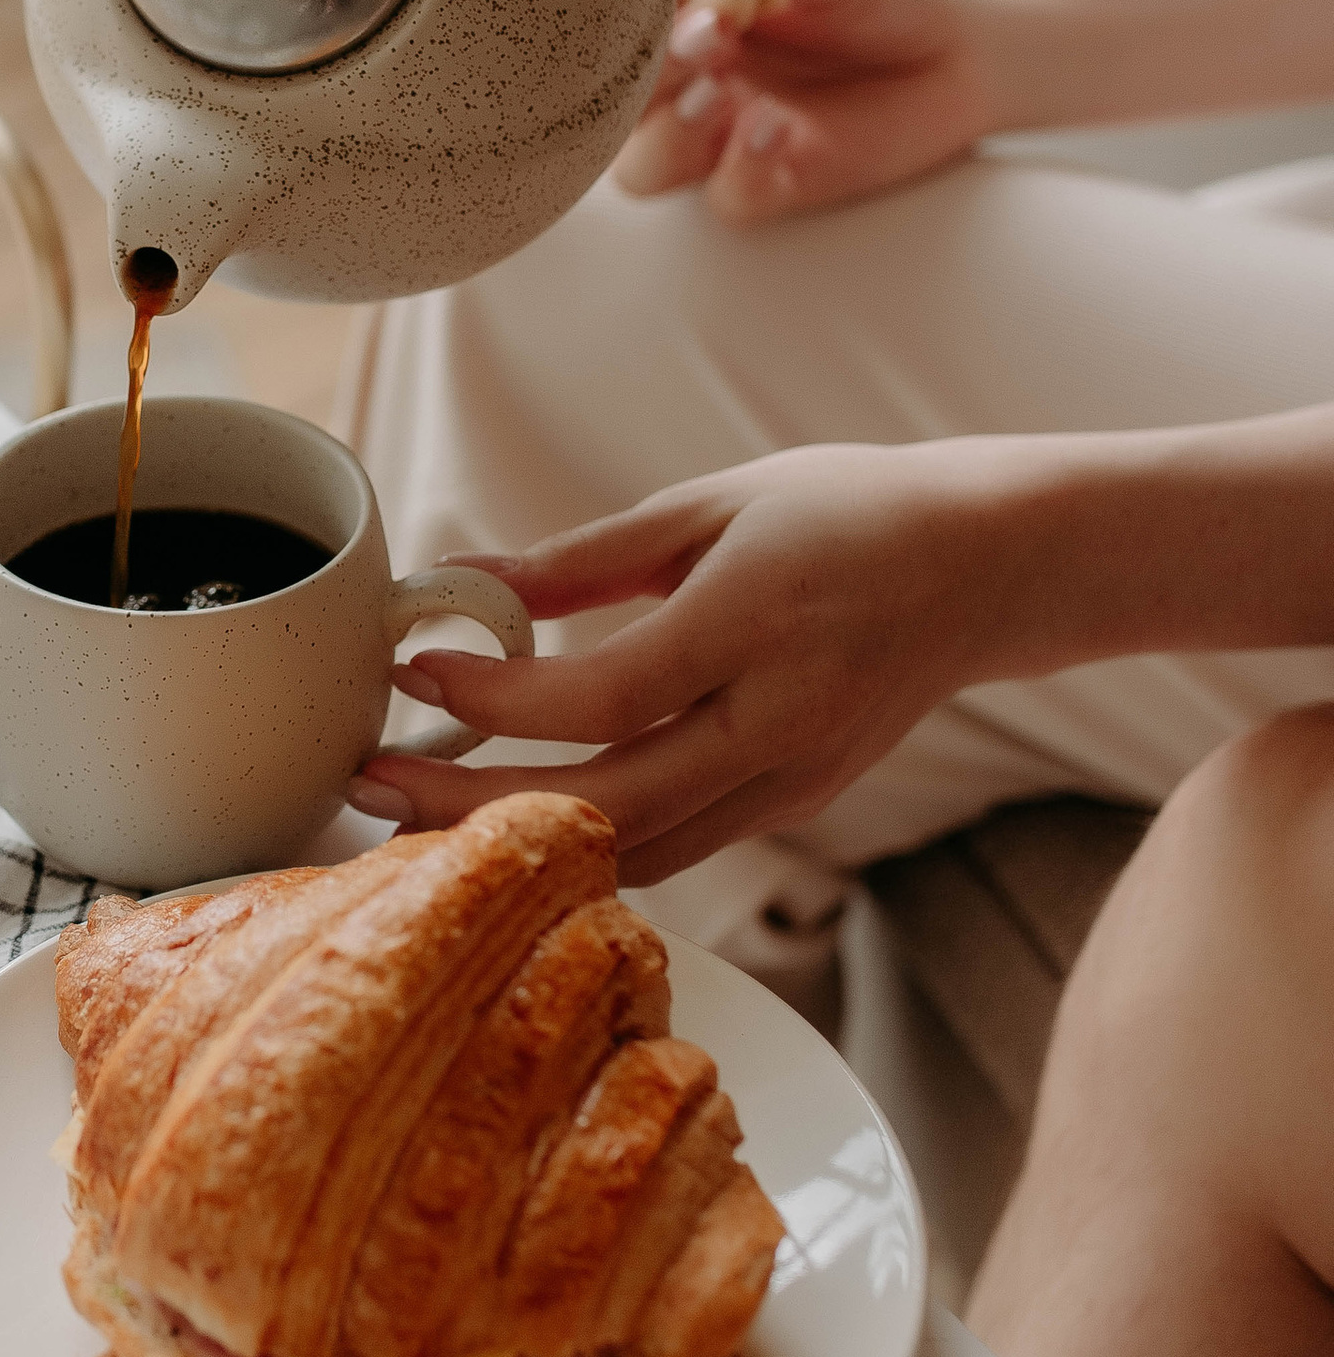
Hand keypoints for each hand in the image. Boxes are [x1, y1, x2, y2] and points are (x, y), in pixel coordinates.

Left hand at [347, 443, 1012, 882]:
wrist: (987, 568)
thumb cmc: (849, 515)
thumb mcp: (712, 506)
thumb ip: (584, 558)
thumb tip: (463, 576)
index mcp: (755, 627)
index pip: (600, 699)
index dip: (494, 700)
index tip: (416, 670)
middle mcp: (777, 724)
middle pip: (601, 804)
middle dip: (469, 805)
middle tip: (369, 780)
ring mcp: (790, 781)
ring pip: (631, 850)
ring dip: (514, 841)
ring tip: (410, 813)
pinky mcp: (792, 806)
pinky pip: (668, 847)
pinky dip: (581, 842)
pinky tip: (506, 818)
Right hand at [613, 0, 1002, 221]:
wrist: (956, 49)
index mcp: (678, 15)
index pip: (615, 19)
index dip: (624, 8)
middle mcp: (681, 82)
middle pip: (614, 101)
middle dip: (648, 70)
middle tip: (705, 33)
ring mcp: (717, 140)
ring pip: (644, 166)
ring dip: (670, 133)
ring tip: (718, 94)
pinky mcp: (767, 185)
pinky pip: (727, 197)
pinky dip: (739, 169)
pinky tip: (773, 129)